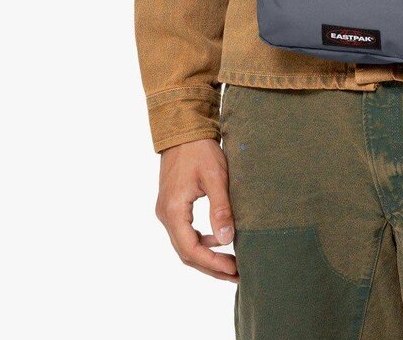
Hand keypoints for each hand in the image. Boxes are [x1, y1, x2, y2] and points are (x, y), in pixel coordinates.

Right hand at [155, 137, 238, 281]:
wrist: (183, 129)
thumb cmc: (199, 150)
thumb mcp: (215, 177)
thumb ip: (220, 209)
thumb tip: (227, 240)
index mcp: (173, 210)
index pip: (191, 249)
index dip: (213, 263)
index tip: (234, 269)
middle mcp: (165, 215)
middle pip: (186, 253)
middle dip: (211, 266)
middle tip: (236, 273)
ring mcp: (166, 211)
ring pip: (185, 244)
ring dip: (207, 255)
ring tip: (231, 262)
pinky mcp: (172, 205)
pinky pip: (185, 232)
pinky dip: (201, 241)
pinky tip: (218, 238)